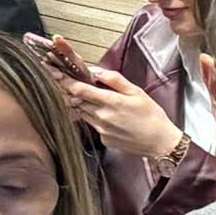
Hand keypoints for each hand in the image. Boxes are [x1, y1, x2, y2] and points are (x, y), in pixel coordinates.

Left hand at [60, 61, 180, 160]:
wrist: (160, 142)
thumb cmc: (152, 116)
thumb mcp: (138, 92)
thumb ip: (116, 80)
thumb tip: (98, 72)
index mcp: (112, 102)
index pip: (81, 90)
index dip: (66, 81)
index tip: (55, 74)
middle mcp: (103, 117)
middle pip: (78, 101)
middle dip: (72, 92)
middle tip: (66, 82)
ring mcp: (102, 130)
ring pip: (83, 113)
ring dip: (83, 104)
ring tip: (92, 99)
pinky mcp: (104, 140)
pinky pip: (93, 125)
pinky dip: (95, 118)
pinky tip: (109, 116)